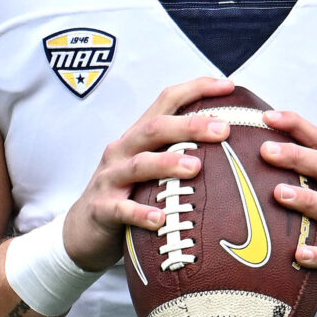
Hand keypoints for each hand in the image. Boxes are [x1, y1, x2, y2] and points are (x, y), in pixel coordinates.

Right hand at [62, 77, 238, 272]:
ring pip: (139, 165)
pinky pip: (121, 210)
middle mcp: (123, 150)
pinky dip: (140, 213)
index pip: (167, 101)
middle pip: (155, 129)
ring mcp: (110, 179)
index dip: (196, 89)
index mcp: (139, 137)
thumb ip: (180, 153)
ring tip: (195, 167)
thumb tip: (233, 146)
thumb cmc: (129, 196)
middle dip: (190, 125)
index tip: (228, 86)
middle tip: (223, 129)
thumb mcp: (151, 169)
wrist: (82, 231)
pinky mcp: (102, 209)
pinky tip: (161, 219)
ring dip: (167, 163)